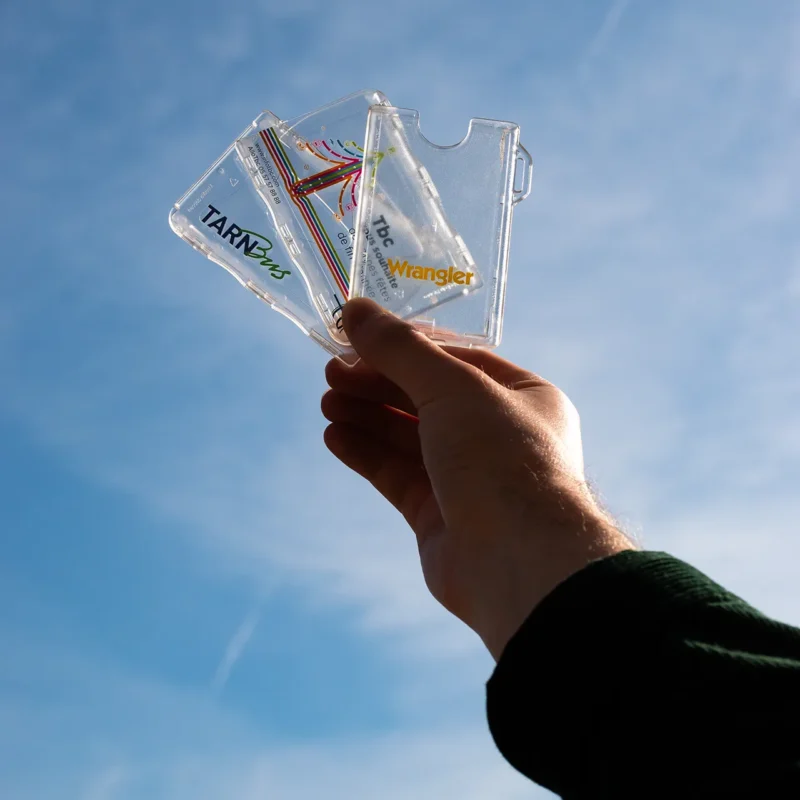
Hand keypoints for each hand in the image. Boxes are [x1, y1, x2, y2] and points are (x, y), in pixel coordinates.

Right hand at [322, 299, 631, 659]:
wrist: (519, 562)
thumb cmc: (501, 459)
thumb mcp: (453, 388)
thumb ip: (401, 349)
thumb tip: (355, 310)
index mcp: (522, 397)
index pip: (455, 360)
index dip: (404, 346)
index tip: (356, 336)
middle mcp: (498, 436)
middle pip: (426, 398)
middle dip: (378, 382)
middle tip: (331, 371)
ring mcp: (468, 478)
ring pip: (408, 437)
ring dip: (367, 415)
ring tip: (327, 400)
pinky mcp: (440, 515)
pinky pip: (397, 475)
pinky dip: (366, 453)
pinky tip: (334, 435)